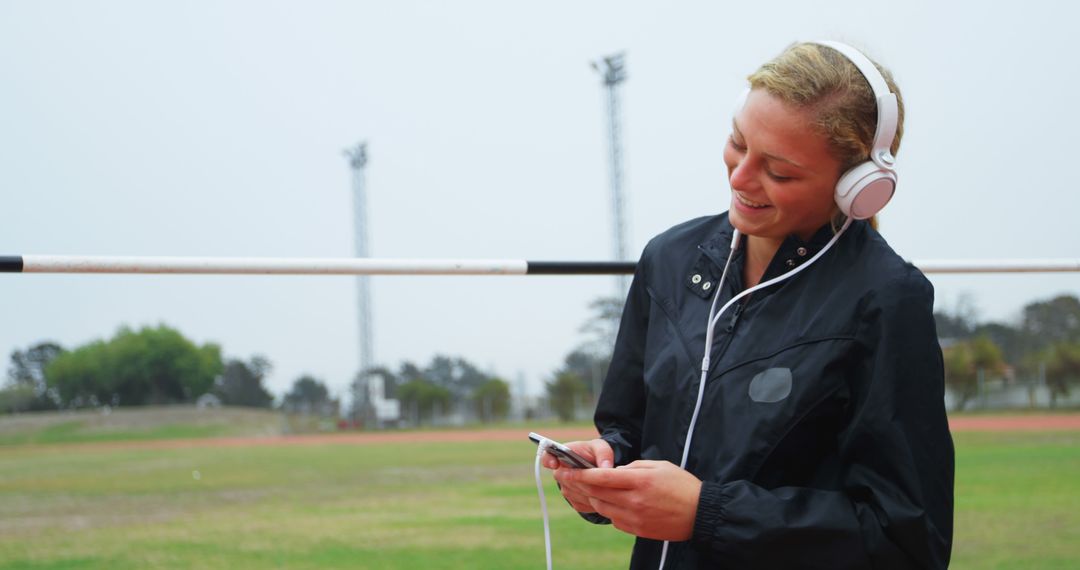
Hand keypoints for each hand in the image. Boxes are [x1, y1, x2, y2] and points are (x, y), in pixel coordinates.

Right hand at [541, 439, 613, 513]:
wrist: (600, 469)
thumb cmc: (596, 454)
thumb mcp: (601, 447)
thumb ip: (604, 453)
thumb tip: (605, 467)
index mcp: (561, 455)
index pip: (547, 457)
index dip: (548, 461)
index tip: (555, 463)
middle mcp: (560, 474)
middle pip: (564, 479)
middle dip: (581, 478)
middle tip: (597, 475)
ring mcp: (566, 489)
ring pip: (574, 493)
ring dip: (588, 490)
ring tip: (603, 484)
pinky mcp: (574, 502)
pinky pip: (582, 503)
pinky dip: (592, 500)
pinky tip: (602, 494)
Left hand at [554, 460, 701, 540]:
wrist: (700, 514)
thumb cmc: (681, 485)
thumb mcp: (658, 466)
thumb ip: (633, 467)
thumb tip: (613, 472)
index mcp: (639, 481)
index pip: (602, 478)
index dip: (581, 474)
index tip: (568, 469)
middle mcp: (634, 501)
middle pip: (597, 494)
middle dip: (578, 485)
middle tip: (566, 478)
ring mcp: (635, 518)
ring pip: (602, 508)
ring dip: (591, 498)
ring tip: (585, 489)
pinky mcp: (637, 530)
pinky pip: (614, 520)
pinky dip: (607, 510)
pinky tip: (608, 502)